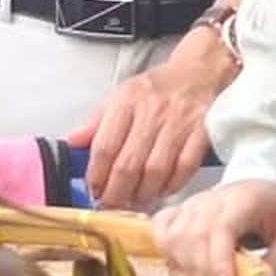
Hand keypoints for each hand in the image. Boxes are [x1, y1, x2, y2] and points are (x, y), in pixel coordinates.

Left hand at [66, 30, 236, 208]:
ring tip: (135, 200)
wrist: (200, 71)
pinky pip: (184, 168)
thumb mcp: (121, 95)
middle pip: (128, 164)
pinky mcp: (202, 133)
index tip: (94, 190)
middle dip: (116, 193)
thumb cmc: (157, 87)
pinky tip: (162, 190)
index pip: (104, 146)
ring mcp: (179, 123)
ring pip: (155, 171)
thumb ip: (96, 122)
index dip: (96, 175)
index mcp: (127, 101)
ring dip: (142, 194)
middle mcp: (152, 112)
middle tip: (112, 204)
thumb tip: (73, 143)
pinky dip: (171, 185)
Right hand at [153, 180, 275, 275]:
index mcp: (244, 200)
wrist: (265, 187)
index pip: (220, 229)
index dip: (218, 264)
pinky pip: (161, 231)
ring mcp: (191, 204)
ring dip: (187, 269)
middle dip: (204, 275)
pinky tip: (183, 269)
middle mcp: (211, 200)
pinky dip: (166, 253)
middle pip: (192, 237)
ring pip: (174, 237)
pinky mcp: (179, 212)